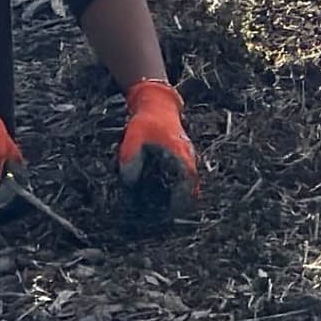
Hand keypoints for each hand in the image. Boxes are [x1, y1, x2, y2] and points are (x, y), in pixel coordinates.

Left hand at [117, 77, 201, 212]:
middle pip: (190, 187)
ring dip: (179, 194)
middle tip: (167, 217)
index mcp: (178, 155)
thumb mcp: (133, 139)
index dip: (181, 202)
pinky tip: (164, 192)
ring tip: (165, 209)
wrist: (157, 103)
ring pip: (188, 181)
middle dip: (181, 203)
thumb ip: (131, 160)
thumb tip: (129, 182)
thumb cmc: (146, 120)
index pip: (187, 185)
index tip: (171, 215)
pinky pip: (184, 174)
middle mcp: (186, 156)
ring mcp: (186, 155)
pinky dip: (178, 185)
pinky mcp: (182, 154)